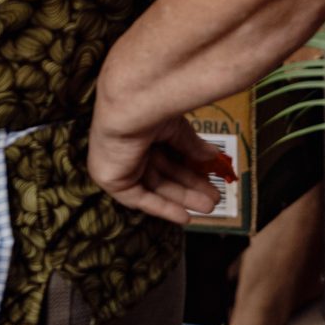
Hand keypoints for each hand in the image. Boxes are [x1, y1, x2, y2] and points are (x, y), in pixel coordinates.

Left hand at [88, 110, 225, 225]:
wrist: (131, 108)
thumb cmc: (150, 109)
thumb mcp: (177, 130)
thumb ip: (192, 146)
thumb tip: (212, 157)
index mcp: (140, 133)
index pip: (167, 157)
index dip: (189, 170)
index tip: (210, 180)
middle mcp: (127, 150)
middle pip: (163, 175)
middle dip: (189, 188)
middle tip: (213, 198)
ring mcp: (118, 165)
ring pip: (155, 188)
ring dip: (182, 199)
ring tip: (208, 207)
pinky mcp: (111, 180)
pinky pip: (139, 199)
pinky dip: (162, 208)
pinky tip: (184, 217)